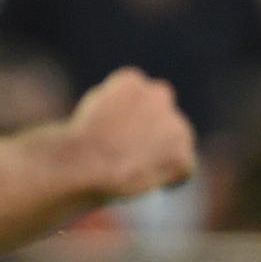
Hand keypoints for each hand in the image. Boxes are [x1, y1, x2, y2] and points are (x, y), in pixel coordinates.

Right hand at [69, 68, 197, 199]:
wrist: (85, 165)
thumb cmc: (77, 145)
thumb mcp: (90, 114)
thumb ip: (118, 111)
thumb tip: (133, 124)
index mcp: (132, 81)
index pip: (140, 99)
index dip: (129, 121)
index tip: (114, 135)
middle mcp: (159, 95)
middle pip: (163, 118)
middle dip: (154, 134)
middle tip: (129, 154)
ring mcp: (176, 124)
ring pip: (178, 142)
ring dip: (163, 156)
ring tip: (134, 168)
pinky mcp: (183, 154)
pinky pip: (184, 170)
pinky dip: (170, 179)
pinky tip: (145, 180)